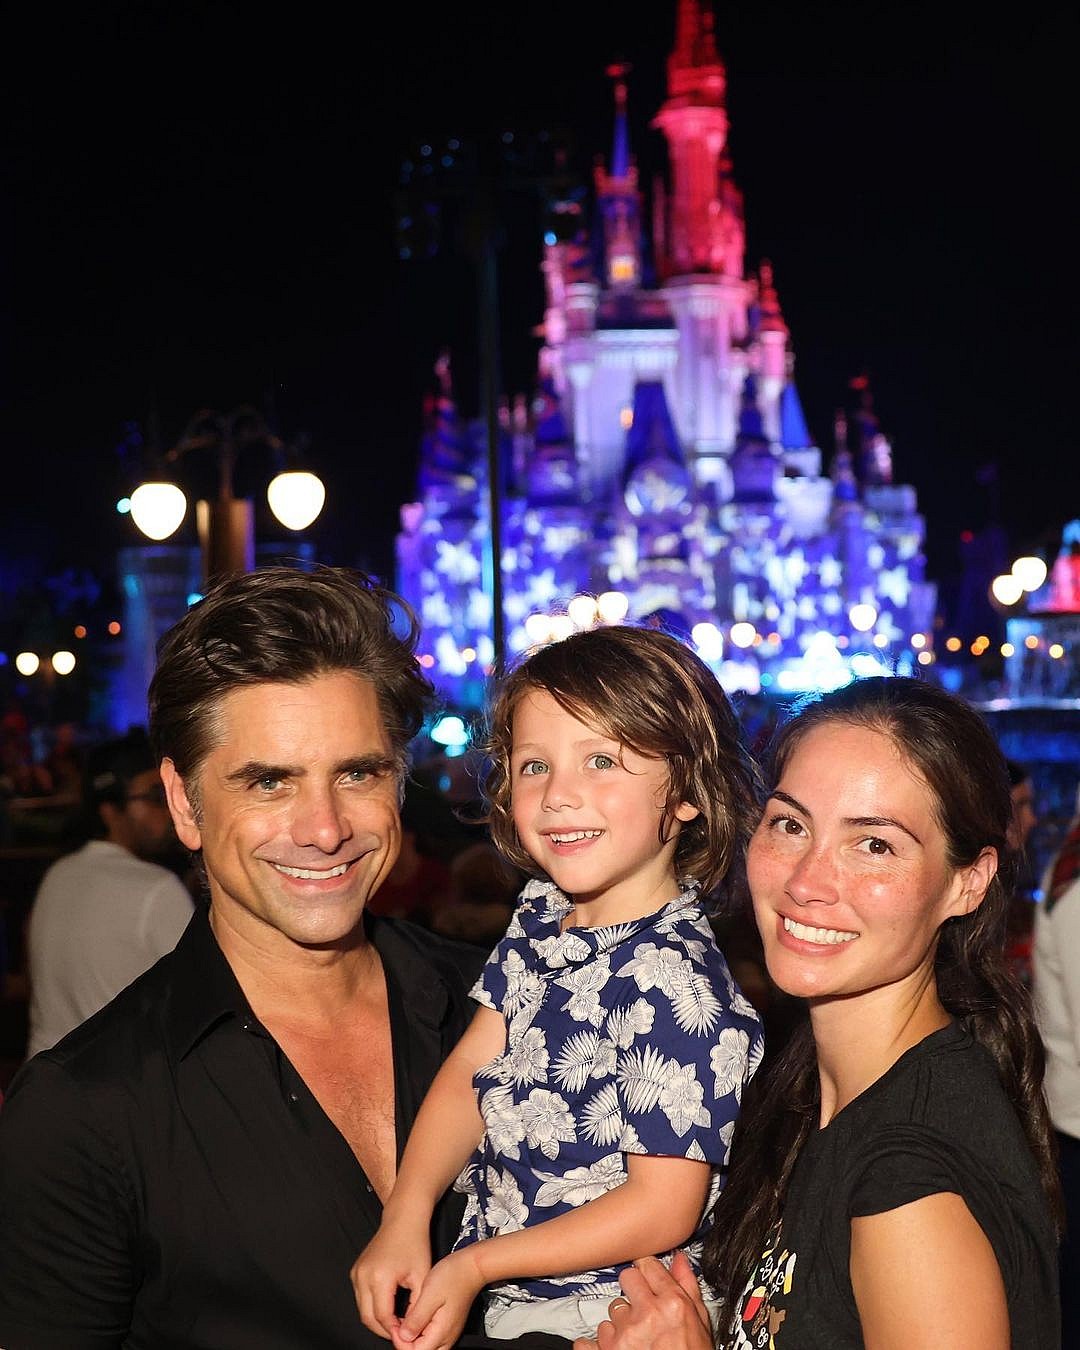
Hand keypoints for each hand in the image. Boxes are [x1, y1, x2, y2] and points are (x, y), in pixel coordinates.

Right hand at [351, 1214, 432, 1339]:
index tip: (406, 1334)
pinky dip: (371, 1307)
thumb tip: (409, 1331)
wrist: (403, 1219)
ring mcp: (356, 1273)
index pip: (382, 1317)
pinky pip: (360, 1298)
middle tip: (400, 1332)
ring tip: (396, 1321)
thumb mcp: (422, 1276)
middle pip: (367, 1317)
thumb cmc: (415, 1244)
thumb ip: (416, 1306)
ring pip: (362, 1310)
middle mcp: (363, 1275)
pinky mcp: (355, 1271)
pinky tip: (388, 1308)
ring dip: (377, 1320)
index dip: (394, 1330)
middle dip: (384, 1329)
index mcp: (380, 1277)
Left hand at [393, 1247, 485, 1349]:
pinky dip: (419, 1332)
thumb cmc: (453, 1276)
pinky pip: (430, 1337)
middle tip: (397, 1324)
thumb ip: (416, 1319)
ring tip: (403, 1321)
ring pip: (425, 1346)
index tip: (394, 1326)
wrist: (471, 1267)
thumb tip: (403, 1336)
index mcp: (441, 1333)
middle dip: (405, 1342)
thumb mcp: (429, 1295)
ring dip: (412, 1338)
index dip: (400, 1341)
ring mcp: (448, 1333)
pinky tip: (413, 1319)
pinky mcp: (447, 1326)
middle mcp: (446, 1337)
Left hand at [573, 1252, 713, 1349]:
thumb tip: (679, 1261)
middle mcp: (645, 1315)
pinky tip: (617, 1349)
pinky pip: (589, 1338)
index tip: (649, 1279)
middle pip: (627, 1279)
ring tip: (637, 1338)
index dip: (649, 1273)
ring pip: (612, 1310)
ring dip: (621, 1322)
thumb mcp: (700, 1324)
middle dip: (634, 1290)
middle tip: (643, 1308)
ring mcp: (623, 1336)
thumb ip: (688, 1287)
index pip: (648, 1265)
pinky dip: (599, 1345)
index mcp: (672, 1304)